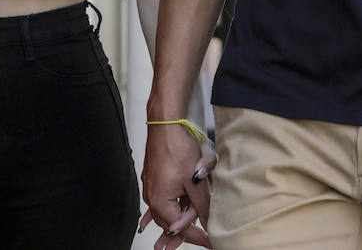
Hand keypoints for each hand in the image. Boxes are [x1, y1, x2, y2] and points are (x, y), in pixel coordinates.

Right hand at [140, 123, 214, 248]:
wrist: (166, 124)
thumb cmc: (178, 148)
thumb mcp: (196, 181)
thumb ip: (202, 205)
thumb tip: (209, 223)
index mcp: (161, 202)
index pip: (182, 229)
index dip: (199, 238)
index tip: (212, 243)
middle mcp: (152, 198)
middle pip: (170, 223)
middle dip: (185, 233)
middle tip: (203, 240)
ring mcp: (151, 187)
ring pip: (165, 212)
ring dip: (175, 222)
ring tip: (173, 241)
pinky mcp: (153, 178)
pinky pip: (159, 201)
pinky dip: (163, 211)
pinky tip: (150, 222)